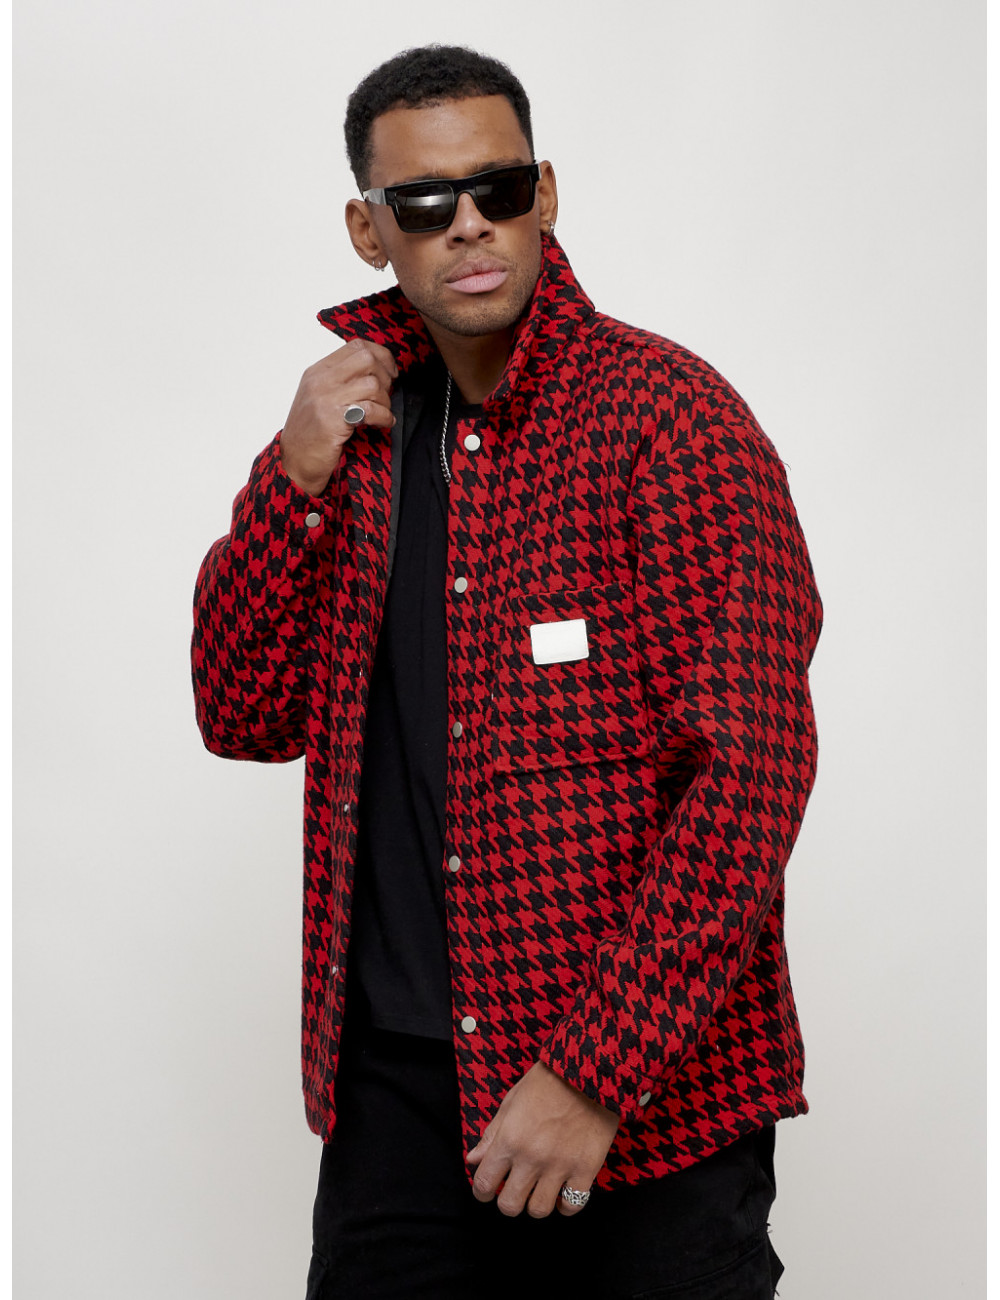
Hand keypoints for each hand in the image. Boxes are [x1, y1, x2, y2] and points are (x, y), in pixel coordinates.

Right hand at [280, 338, 398, 494]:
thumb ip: (342, 379)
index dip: (381, 355)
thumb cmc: (312, 432)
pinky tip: (384, 423)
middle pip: (366, 358)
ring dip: (385, 400)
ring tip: (382, 413)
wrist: (295, 461)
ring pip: (372, 384)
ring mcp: (326, 399)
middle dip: (385, 375)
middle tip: (386, 393)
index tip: (390, 371)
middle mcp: (320, 380)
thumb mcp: (320, 396)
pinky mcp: (333, 420)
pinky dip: (384, 416)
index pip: (356, 345)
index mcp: (318, 370)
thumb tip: (377, 370)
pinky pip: (370, 409)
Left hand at [466, 1062, 619, 1218]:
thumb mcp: (512, 1100)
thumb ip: (492, 1134)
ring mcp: (560, 1166)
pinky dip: (566, 1204)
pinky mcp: (586, 1169)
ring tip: (540, 1190)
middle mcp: (531, 1158)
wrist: (590, 1070)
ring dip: (536, 1203)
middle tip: (514, 1190)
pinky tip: (564, 1192)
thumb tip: (473, 1160)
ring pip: (539, 1209)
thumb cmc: (548, 1080)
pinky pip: (573, 1204)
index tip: (487, 1190)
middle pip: (510, 1205)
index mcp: (509, 1139)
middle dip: (508, 1201)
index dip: (482, 1192)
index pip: (484, 1183)